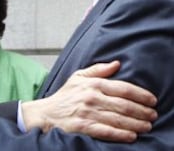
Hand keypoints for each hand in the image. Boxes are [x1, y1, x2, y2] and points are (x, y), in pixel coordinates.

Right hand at [22, 61, 156, 141]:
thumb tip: (117, 63)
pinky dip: (121, 134)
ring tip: (147, 126)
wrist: (46, 113)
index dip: (140, 94)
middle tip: (152, 115)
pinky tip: (132, 135)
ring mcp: (87, 113)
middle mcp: (91, 97)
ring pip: (118, 119)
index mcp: (92, 84)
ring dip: (136, 123)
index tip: (151, 100)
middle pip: (124, 105)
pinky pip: (107, 131)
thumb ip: (98, 70)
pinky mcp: (83, 127)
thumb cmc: (64, 96)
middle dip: (142, 111)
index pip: (122, 88)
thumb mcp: (78, 77)